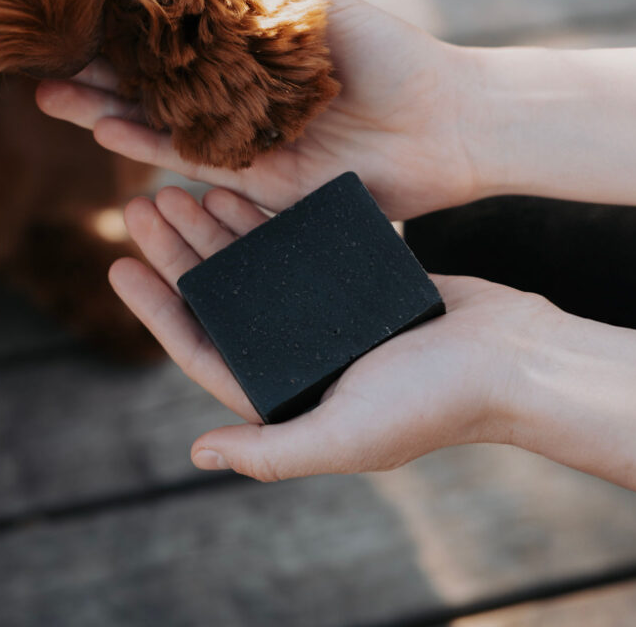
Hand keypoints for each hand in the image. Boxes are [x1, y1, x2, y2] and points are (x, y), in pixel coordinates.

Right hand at [38, 0, 481, 220]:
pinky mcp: (253, 177)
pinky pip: (191, 158)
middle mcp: (234, 93)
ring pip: (158, 122)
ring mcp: (240, 137)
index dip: (118, 26)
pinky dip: (148, 145)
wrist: (443, 122)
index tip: (66, 10)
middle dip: (96, 74)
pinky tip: (105, 129)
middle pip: (151, 84)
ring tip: (51, 95)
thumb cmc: (388, 54)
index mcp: (245, 46)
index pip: (168, 34)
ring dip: (104, 111)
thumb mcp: (312, 1)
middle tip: (37, 62)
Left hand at [108, 185, 559, 480]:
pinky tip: (238, 182)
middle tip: (144, 205)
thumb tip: (198, 452)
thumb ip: (272, 450)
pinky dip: (263, 216)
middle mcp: (299, 355)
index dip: (156, 309)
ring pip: (251, 265)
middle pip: (219, 298)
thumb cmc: (435, 403)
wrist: (515, 357)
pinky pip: (293, 243)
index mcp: (287, 395)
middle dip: (178, 254)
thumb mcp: (345, 435)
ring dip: (215, 228)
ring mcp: (326, 316)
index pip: (201, 349)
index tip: (120, 263)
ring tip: (179, 186)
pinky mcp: (354, 279)